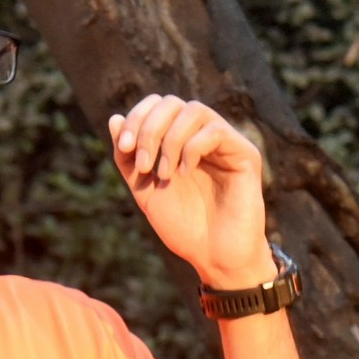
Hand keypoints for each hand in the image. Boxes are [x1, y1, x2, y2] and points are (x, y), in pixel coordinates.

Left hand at [109, 95, 275, 294]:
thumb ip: (128, 158)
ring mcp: (224, 143)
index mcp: (179, 140)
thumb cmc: (183, 226)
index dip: (136, 118)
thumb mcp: (144, 190)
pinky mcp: (245, 154)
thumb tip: (113, 119)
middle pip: (172, 102)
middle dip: (149, 129)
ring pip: (193, 110)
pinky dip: (191, 149)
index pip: (157, 106)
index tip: (123, 148)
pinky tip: (184, 174)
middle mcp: (202, 136)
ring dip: (169, 140)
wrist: (213, 256)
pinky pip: (215, 130)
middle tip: (142, 165)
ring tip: (164, 174)